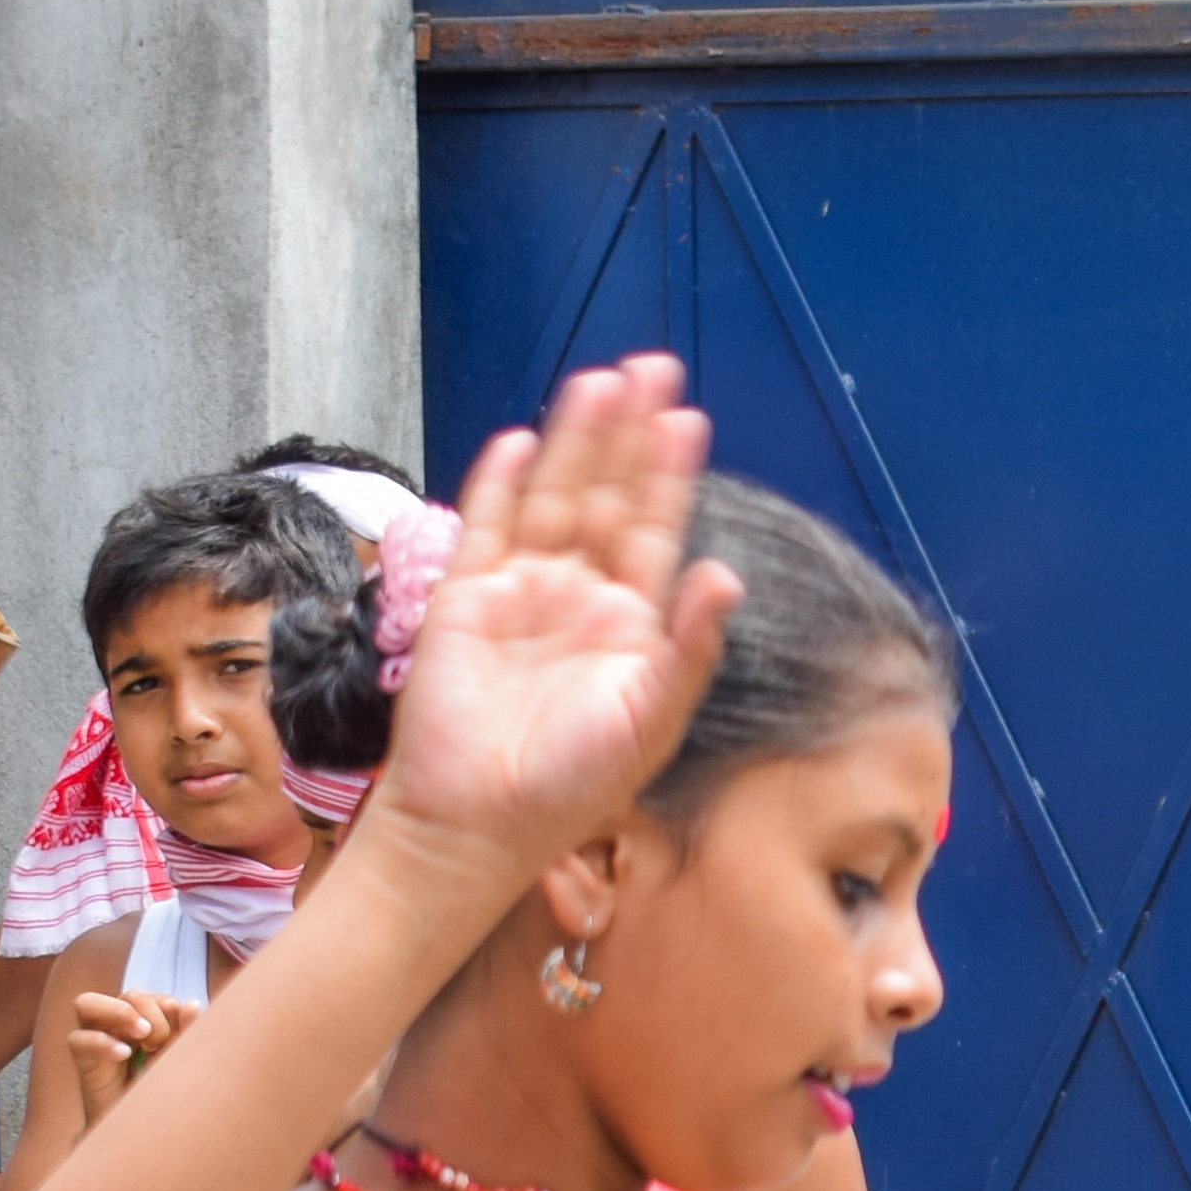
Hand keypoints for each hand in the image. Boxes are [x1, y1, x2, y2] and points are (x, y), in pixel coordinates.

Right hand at [63, 990, 196, 1123]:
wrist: (141, 1132)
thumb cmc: (159, 1093)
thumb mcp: (177, 1061)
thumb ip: (186, 1034)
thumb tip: (192, 1005)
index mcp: (145, 1023)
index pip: (156, 999)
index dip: (168, 1008)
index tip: (176, 1035)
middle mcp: (117, 1026)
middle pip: (129, 995)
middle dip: (150, 1012)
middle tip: (158, 1041)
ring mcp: (96, 1039)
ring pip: (87, 1003)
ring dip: (119, 1012)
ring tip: (143, 1034)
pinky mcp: (83, 1061)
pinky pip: (77, 1039)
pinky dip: (101, 1042)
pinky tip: (124, 1055)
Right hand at [352, 356, 738, 896]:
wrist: (476, 822)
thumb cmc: (569, 788)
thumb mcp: (650, 719)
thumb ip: (690, 647)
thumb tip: (725, 573)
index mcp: (628, 627)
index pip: (655, 531)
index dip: (669, 474)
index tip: (687, 418)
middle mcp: (577, 600)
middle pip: (607, 497)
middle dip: (628, 435)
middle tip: (650, 368)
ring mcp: (519, 594)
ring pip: (553, 498)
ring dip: (576, 441)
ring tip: (600, 382)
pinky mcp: (465, 597)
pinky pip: (487, 525)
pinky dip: (501, 481)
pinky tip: (524, 439)